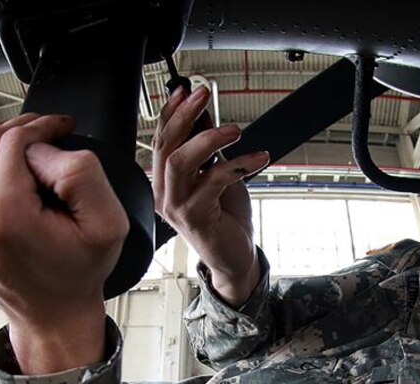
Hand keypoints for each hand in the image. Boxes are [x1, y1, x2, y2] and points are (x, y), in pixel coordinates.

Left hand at [0, 114, 128, 373]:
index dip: (39, 126)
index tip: (60, 127)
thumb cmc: (80, 273)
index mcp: (5, 221)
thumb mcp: (108, 223)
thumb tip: (38, 150)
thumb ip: (80, 172)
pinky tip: (2, 184)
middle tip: (45, 135)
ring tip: (25, 157)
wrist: (54, 318)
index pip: (10, 143)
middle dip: (16, 134)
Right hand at [153, 85, 268, 306]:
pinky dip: (238, 163)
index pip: (160, 139)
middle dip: (184, 115)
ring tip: (233, 130)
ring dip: (207, 138)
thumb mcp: (217, 176)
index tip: (185, 90)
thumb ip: (207, 151)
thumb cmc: (226, 220)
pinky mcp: (196, 216)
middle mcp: (164, 194)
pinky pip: (213, 180)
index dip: (171, 112)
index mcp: (164, 182)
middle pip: (165, 145)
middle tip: (203, 95)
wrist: (235, 258)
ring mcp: (176, 206)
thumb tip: (205, 116)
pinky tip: (258, 157)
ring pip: (180, 161)